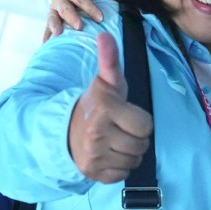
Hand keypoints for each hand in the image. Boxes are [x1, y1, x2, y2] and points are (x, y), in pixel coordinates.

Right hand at [46, 0, 103, 39]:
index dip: (89, 7)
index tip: (100, 18)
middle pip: (65, 8)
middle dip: (72, 17)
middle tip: (80, 27)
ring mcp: (53, 10)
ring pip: (52, 18)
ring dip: (54, 26)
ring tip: (58, 34)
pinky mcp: (51, 21)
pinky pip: (47, 29)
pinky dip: (47, 37)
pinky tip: (46, 45)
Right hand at [68, 31, 152, 183]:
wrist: (64, 131)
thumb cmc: (93, 105)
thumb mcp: (105, 83)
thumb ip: (110, 61)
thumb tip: (106, 35)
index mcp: (105, 109)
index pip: (145, 125)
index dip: (139, 120)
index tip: (124, 115)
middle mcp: (98, 134)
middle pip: (141, 144)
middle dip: (135, 137)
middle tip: (120, 129)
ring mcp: (94, 156)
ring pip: (134, 160)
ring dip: (129, 152)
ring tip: (115, 141)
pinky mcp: (93, 173)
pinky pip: (123, 174)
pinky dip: (120, 166)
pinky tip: (109, 154)